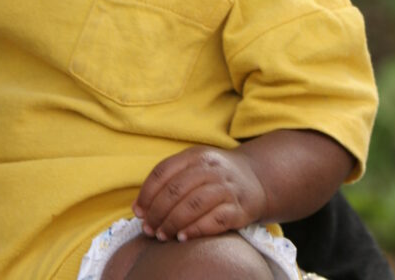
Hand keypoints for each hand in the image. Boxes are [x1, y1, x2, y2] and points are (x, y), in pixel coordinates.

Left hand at [133, 145, 266, 240]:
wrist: (256, 178)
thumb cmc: (214, 175)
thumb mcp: (193, 166)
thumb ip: (168, 181)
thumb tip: (139, 207)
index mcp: (194, 155)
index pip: (163, 172)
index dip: (147, 193)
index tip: (138, 212)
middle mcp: (210, 168)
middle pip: (176, 190)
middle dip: (157, 212)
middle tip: (148, 229)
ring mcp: (226, 188)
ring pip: (193, 205)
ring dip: (173, 223)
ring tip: (162, 235)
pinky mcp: (240, 208)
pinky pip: (215, 220)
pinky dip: (196, 229)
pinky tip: (183, 238)